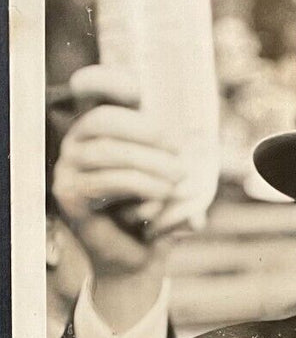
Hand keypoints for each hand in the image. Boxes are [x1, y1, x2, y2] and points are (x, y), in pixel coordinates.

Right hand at [51, 66, 182, 279]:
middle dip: (147, 131)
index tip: (139, 88)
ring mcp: (67, 169)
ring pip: (109, 152)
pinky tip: (163, 195)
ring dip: (151, 163)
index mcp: (97, 130)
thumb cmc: (154, 208)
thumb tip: (186, 137)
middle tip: (180, 149)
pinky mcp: (70, 197)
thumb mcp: (170, 173)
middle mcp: (75, 144)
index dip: (108, 80)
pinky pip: (107, 183)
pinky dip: (141, 187)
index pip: (92, 90)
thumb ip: (174, 150)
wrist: (135, 257)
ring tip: (179, 177)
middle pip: (104, 121)